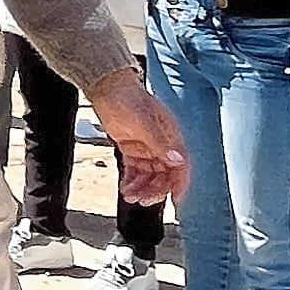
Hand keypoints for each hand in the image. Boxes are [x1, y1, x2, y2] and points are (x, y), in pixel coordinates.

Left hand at [88, 72, 190, 204]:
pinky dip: (132, 181)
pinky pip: (135, 171)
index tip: (176, 199)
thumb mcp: (145, 122)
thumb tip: (177, 160)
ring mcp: (147, 147)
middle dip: (155, 190)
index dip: (180, 183)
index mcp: (170, 136)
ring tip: (131, 196)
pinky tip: (126, 188)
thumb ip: (160, 143)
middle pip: (164, 174)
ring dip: (142, 188)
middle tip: (143, 200)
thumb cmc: (128, 98)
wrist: (108, 89)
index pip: (181, 165)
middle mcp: (161, 144)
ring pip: (150, 176)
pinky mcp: (133, 149)